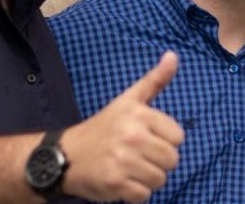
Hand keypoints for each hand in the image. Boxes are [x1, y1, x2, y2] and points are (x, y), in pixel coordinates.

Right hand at [61, 51, 184, 202]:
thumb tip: (173, 56)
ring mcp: (123, 161)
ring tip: (130, 167)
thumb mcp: (129, 100)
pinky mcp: (115, 184)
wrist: (66, 155)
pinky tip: (122, 181)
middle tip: (138, 155)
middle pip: (172, 160)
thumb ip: (155, 80)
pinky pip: (144, 195)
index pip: (178, 137)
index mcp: (139, 114)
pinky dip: (136, 193)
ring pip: (160, 179)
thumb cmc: (104, 127)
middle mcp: (132, 136)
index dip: (166, 140)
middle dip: (158, 161)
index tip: (147, 137)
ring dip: (147, 178)